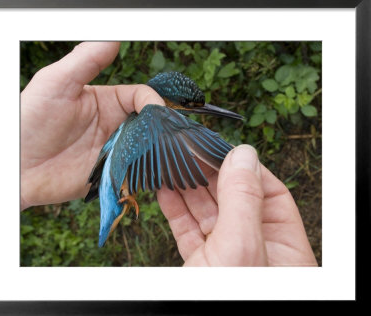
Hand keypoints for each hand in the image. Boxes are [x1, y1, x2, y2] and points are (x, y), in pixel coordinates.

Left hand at [21, 42, 163, 208]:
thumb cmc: (32, 121)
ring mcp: (115, 150)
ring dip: (155, 150)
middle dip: (159, 127)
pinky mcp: (113, 173)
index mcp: (107, 101)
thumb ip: (86, 60)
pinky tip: (152, 170)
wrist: (18, 167)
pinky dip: (147, 170)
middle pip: (150, 122)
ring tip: (163, 155)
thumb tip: (115, 38)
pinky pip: (137, 171)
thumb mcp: (57, 82)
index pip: (141, 96)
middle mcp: (115, 125)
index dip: (152, 102)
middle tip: (165, 136)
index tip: (156, 113)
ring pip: (147, 147)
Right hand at [157, 144, 316, 265]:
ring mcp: (226, 258)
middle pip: (235, 199)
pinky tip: (165, 191)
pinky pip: (189, 231)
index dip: (244, 168)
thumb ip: (242, 199)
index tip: (220, 148)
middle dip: (210, 173)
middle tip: (188, 149)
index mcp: (283, 248)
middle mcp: (256, 250)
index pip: (268, 193)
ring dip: (189, 188)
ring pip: (209, 214)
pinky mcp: (200, 266)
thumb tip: (243, 154)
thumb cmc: (229, 299)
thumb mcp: (241, 248)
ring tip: (172, 165)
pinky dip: (176, 210)